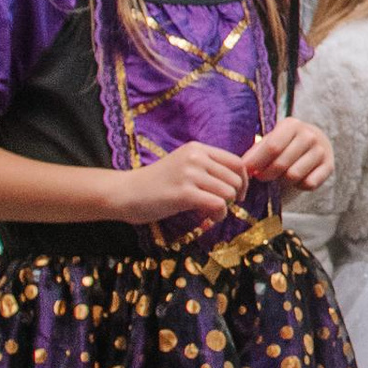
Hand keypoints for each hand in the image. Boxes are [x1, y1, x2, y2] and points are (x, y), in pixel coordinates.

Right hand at [118, 140, 249, 226]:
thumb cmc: (156, 184)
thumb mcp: (183, 166)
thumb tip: (239, 183)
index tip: (236, 195)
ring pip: (229, 192)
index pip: (237, 162)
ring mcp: (189, 174)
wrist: (125, 192)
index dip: (242, 181)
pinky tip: (208, 219)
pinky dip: (218, 215)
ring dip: (225, 208)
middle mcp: (196, 157)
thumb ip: (207, 168)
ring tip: (210, 213)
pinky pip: (218, 204)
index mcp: (197, 148)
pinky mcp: (184, 193)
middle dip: (234, 197)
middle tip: (221, 207)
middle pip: (236, 179)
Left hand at [245, 118, 333, 192]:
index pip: (272, 147)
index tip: (247, 172)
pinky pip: (309, 184)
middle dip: (266, 175)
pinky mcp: (329, 166)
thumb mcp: (271, 140)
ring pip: (294, 175)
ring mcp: (321, 150)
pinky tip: (297, 179)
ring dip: (283, 181)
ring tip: (279, 177)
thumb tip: (242, 166)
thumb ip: (257, 151)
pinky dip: (299, 186)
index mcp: (292, 125)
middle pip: (281, 164)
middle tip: (261, 177)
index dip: (257, 163)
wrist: (316, 144)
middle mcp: (309, 135)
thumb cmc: (286, 144)